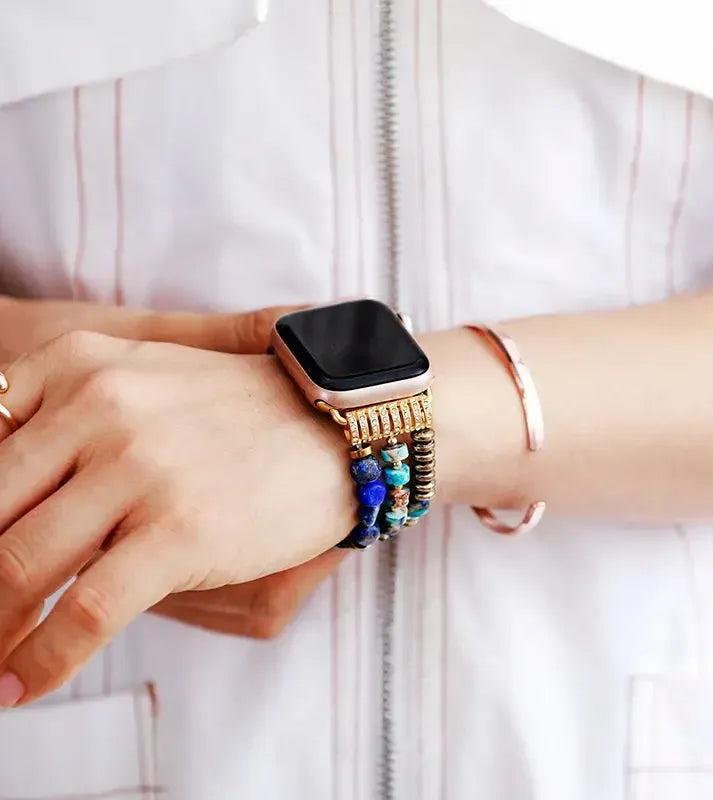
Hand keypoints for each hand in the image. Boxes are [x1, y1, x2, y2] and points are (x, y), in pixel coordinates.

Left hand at [0, 331, 351, 704]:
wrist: (340, 424)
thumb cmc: (245, 413)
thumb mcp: (147, 384)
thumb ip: (72, 428)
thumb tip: (19, 510)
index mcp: (81, 365)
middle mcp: (99, 405)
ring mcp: (139, 466)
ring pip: (18, 566)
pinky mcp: (179, 529)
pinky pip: (84, 611)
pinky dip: (41, 660)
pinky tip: (22, 688)